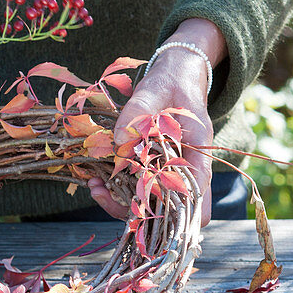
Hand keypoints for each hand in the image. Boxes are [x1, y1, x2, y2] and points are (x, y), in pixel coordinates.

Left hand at [91, 19, 225, 225]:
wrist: (172, 79)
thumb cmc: (169, 84)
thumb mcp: (155, 90)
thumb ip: (138, 110)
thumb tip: (119, 141)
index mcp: (198, 153)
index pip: (196, 194)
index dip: (172, 208)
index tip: (137, 202)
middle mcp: (185, 171)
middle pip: (172, 211)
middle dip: (136, 212)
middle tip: (101, 192)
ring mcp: (168, 176)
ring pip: (152, 207)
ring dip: (121, 204)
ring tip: (94, 186)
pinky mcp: (151, 174)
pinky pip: (136, 193)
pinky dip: (116, 192)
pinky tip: (95, 179)